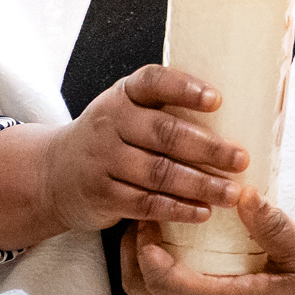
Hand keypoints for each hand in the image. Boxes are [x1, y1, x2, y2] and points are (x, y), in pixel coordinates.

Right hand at [0, 65, 244, 251]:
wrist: (53, 173)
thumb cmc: (112, 136)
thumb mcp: (129, 110)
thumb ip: (167, 107)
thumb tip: (240, 111)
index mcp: (124, 94)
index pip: (154, 82)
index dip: (185, 88)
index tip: (218, 100)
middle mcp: (111, 123)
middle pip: (165, 134)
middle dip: (208, 148)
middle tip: (241, 159)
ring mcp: (103, 160)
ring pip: (158, 173)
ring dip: (200, 184)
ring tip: (232, 193)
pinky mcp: (102, 195)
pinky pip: (145, 203)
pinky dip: (177, 209)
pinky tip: (202, 212)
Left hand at [121, 188, 294, 294]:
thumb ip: (273, 225)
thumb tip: (244, 192)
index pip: (162, 279)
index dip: (146, 245)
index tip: (151, 211)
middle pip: (140, 290)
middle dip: (132, 251)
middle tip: (144, 213)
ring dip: (141, 264)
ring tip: (155, 228)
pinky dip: (156, 277)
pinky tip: (174, 251)